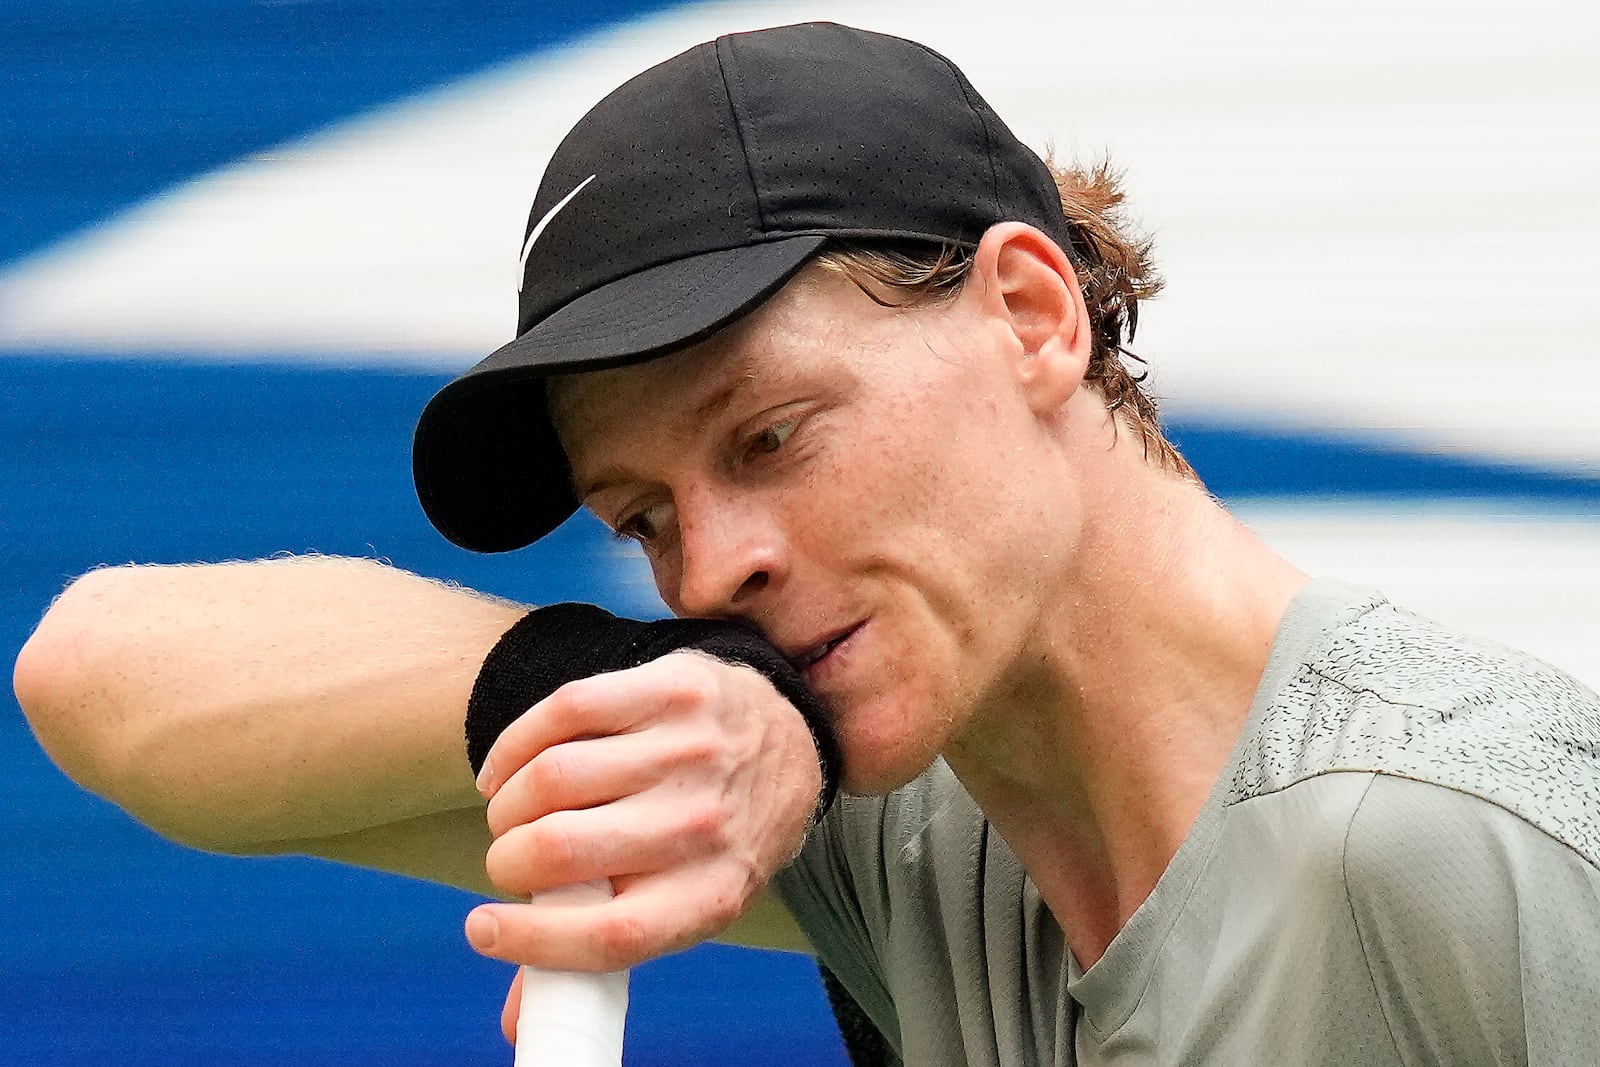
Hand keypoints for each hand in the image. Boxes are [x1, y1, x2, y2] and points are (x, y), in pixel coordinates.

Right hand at [464, 650, 822, 971]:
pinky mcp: (673, 688)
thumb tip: (513, 1023)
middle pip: (562, 848)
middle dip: (508, 860)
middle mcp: (705, 822)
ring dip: (508, 804)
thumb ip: (600, 945)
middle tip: (509, 860)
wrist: (783, 741)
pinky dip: (514, 745)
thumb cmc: (712, 837)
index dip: (530, 942)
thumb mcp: (684, 900)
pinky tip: (506, 770)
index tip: (482, 929)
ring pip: (553, 776)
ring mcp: (691, 748)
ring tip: (511, 814)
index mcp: (711, 894)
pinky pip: (565, 711)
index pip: (610, 935)